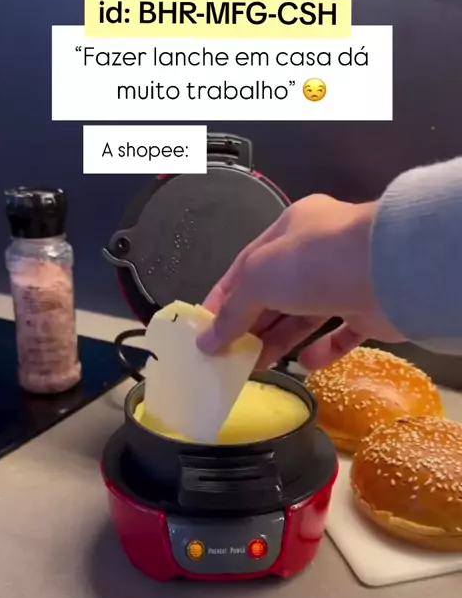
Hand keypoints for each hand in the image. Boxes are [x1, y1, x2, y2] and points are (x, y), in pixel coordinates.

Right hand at [197, 194, 403, 370]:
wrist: (390, 272)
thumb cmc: (314, 261)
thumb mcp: (259, 277)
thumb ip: (233, 311)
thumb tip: (206, 342)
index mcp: (290, 229)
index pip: (246, 265)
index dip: (223, 298)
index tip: (206, 331)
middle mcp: (317, 252)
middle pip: (274, 293)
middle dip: (250, 324)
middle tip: (228, 357)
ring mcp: (345, 281)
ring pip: (304, 315)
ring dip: (279, 341)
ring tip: (255, 368)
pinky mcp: (369, 310)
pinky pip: (341, 334)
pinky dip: (322, 350)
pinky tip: (305, 365)